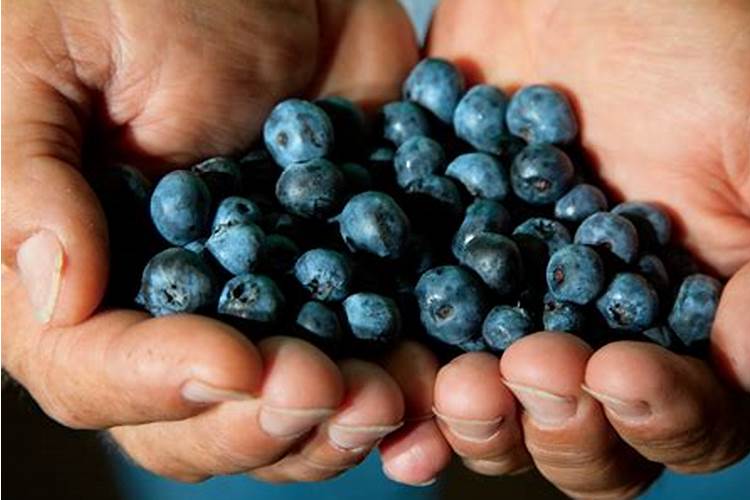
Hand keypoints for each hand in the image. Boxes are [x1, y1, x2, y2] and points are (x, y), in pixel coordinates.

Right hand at [2, 0, 450, 484]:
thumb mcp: (50, 58)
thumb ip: (28, 178)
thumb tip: (58, 296)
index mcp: (81, 272)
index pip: (94, 371)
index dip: (158, 383)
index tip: (232, 362)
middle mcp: (171, 309)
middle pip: (199, 419)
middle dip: (263, 420)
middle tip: (324, 390)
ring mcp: (264, 303)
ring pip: (290, 409)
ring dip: (341, 421)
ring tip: (389, 395)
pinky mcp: (343, 278)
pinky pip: (371, 353)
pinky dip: (405, 379)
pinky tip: (433, 377)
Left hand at [425, 0, 749, 495]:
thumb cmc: (708, 48)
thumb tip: (747, 362)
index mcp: (689, 325)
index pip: (687, 419)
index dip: (659, 417)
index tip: (618, 371)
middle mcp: (598, 333)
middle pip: (580, 439)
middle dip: (557, 427)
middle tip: (530, 369)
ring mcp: (512, 308)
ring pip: (493, 410)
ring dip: (475, 417)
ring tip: (458, 383)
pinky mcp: (439, 268)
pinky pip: (416, 340)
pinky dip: (400, 369)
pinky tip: (385, 376)